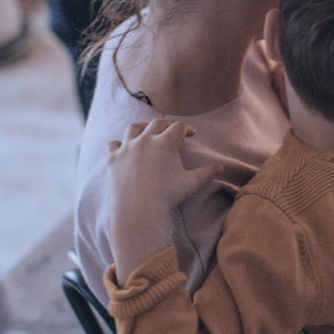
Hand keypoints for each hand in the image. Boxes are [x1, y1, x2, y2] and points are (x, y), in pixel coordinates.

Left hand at [108, 119, 221, 283]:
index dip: (186, 128)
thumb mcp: (192, 183)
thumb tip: (221, 167)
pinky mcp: (112, 159)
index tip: (190, 134)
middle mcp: (145, 140)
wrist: (138, 210)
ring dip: (142, 127)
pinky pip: (113, 144)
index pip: (179, 127)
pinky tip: (123, 147)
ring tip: (146, 131)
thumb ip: (207, 173)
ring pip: (133, 128)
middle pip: (156, 123)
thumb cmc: (167, 196)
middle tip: (171, 130)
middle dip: (166, 125)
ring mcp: (126, 148)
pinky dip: (119, 144)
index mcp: (166, 142)